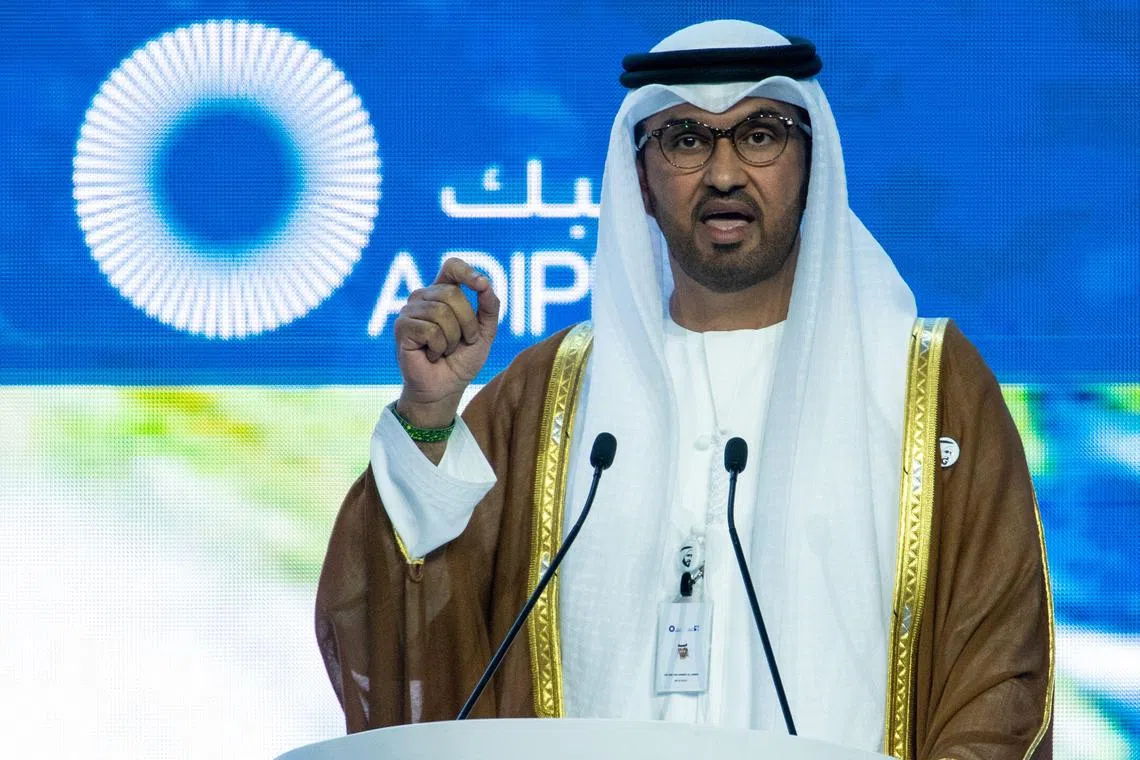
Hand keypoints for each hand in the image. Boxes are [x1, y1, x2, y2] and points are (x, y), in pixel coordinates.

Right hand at [393, 257, 499, 427]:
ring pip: (441, 312)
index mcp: (443, 292)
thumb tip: (485, 283)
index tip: (481, 284)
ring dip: (452, 339)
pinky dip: (438, 347)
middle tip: (462, 342)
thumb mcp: (485, 333)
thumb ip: (489, 307)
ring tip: (445, 349)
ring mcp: (410, 311)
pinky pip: (430, 330)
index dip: (466, 271)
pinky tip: (432, 354)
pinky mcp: (401, 327)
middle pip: (452, 293)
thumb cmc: (462, 360)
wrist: (445, 388)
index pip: (452, 266)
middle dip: (467, 323)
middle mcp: (424, 297)